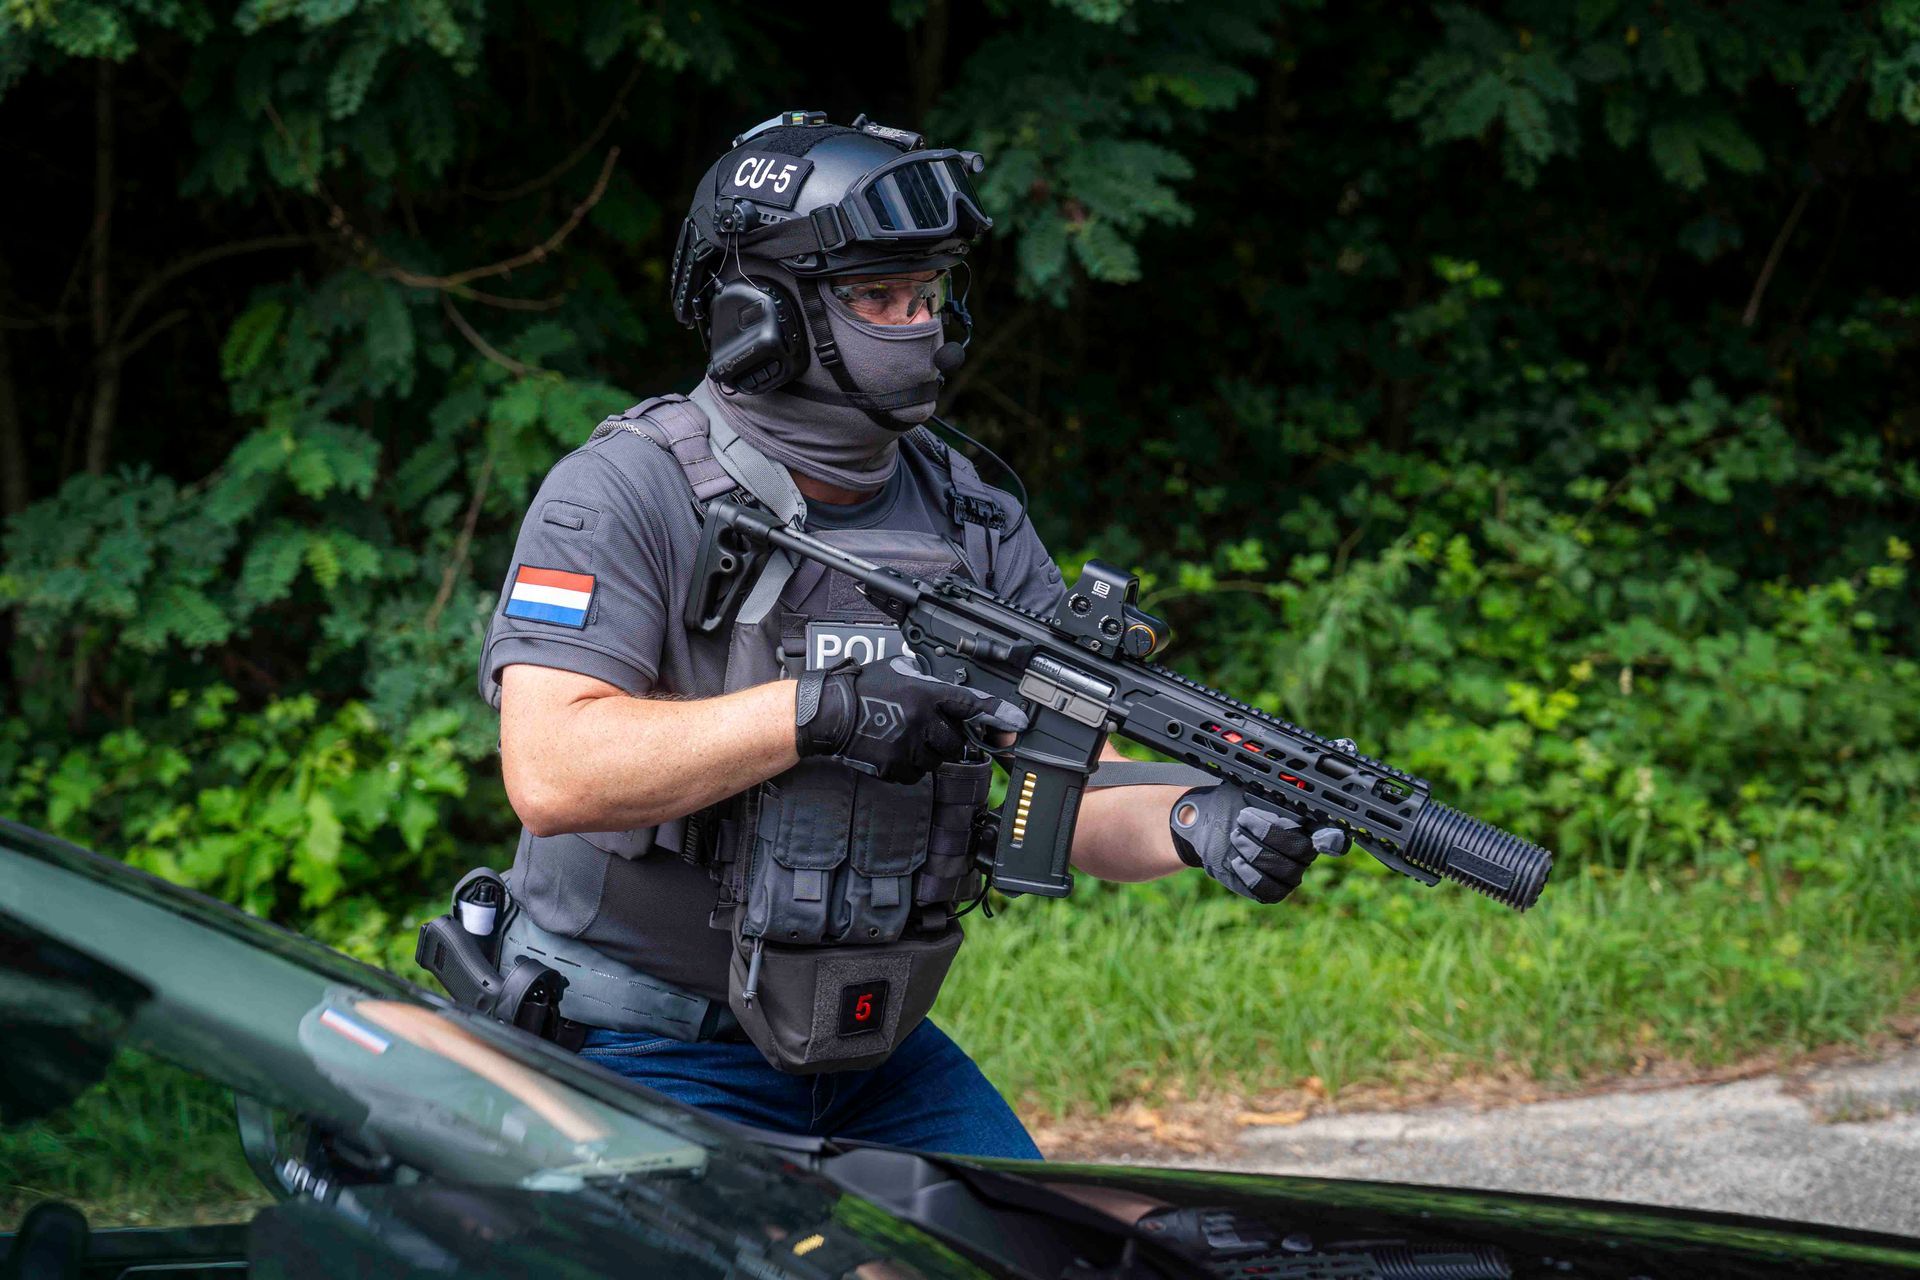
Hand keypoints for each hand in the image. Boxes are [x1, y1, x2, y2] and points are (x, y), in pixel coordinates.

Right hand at [795, 655, 1026, 783]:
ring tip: (904, 736)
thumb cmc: (863, 689)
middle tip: (927, 729)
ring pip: (937, 760)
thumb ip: (927, 680)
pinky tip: (894, 748)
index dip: (998, 715)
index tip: (1017, 724)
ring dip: (928, 752)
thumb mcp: (899, 670)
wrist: (831, 714)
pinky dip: (910, 765)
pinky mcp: (896, 767)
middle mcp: (922, 721)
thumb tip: (951, 691)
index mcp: (926, 694)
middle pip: (956, 741)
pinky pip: (917, 774)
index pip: (971, 706)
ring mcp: (910, 747)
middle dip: (946, 738)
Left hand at [1169, 783, 1347, 903]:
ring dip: (1256, 852)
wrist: (1207, 825)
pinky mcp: (1268, 890)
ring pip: (1286, 872)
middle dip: (1270, 834)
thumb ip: (1274, 792)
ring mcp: (1286, 873)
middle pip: (1302, 851)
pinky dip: (1251, 875)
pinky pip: (1269, 890)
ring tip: (1235, 836)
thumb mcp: (1250, 789)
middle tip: (1243, 819)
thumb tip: (1293, 784)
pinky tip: (1236, 860)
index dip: (1334, 840)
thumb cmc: (1232, 803)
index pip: (1332, 836)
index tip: (1322, 838)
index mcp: (1304, 825)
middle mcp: (1301, 851)